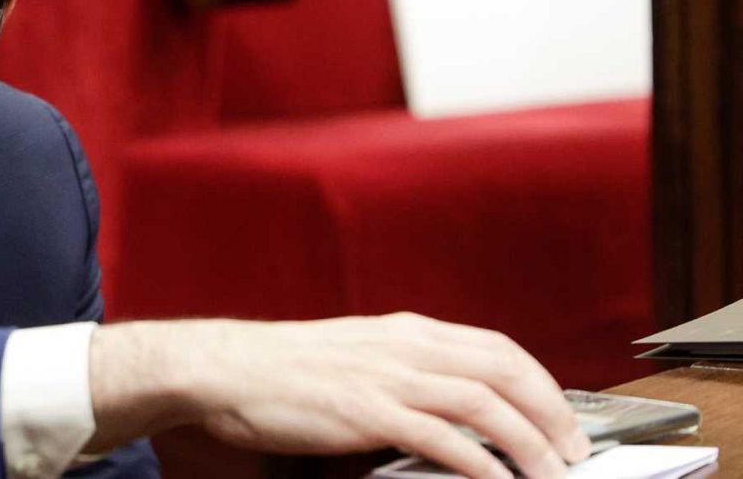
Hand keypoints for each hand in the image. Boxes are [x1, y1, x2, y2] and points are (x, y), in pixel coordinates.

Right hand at [88, 313, 591, 478]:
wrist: (222, 367)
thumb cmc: (278, 370)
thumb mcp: (351, 358)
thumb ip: (398, 374)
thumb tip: (441, 407)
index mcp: (403, 331)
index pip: (495, 347)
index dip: (540, 382)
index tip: (562, 417)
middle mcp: (404, 346)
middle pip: (505, 369)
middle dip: (552, 412)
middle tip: (574, 452)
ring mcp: (387, 377)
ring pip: (486, 402)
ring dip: (530, 441)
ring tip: (552, 473)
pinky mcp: (367, 411)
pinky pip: (442, 436)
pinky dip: (481, 461)